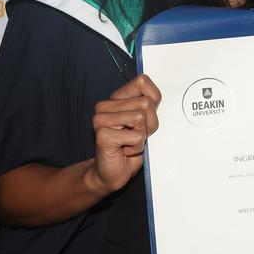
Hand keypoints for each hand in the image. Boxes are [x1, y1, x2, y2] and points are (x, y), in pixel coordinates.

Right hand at [89, 74, 160, 193]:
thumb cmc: (130, 145)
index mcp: (116, 98)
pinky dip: (137, 146)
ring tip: (130, 142)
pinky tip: (125, 150)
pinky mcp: (102, 135)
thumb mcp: (146, 120)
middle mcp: (105, 105)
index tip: (145, 117)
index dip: (153, 101)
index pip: (142, 81)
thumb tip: (153, 98)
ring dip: (142, 135)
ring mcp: (100, 119)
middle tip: (136, 135)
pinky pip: (137, 136)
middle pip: (146, 103)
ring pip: (141, 117)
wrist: (112, 172)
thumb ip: (150, 104)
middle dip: (149, 123)